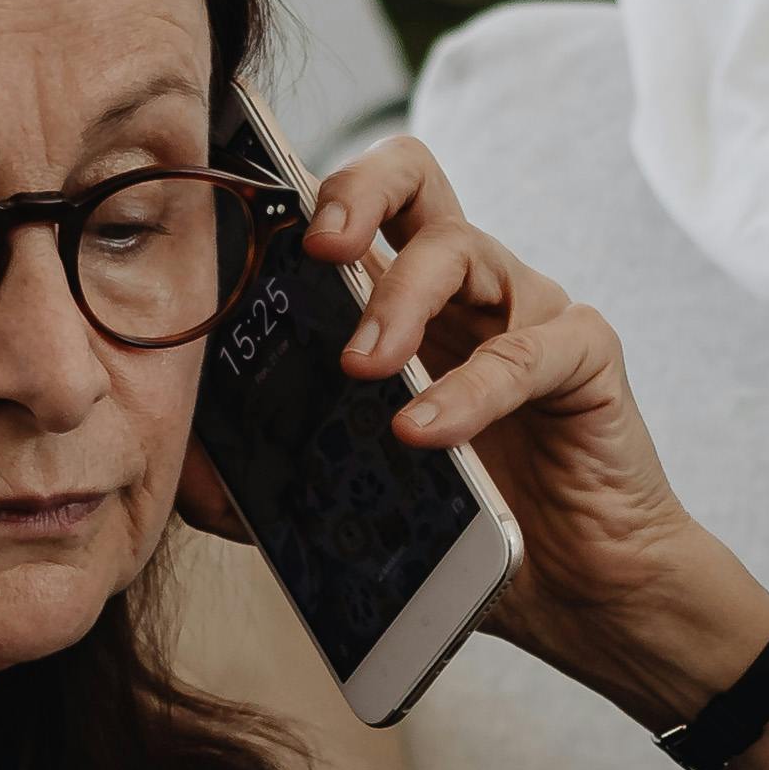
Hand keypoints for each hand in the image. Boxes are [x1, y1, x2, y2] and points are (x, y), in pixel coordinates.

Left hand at [193, 140, 768, 731]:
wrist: (575, 593)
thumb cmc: (466, 531)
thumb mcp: (348, 499)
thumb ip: (271, 475)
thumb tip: (184, 466)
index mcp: (400, 305)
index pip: (350, 209)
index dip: (300, 202)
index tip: (249, 239)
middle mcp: (464, 289)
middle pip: (413, 176)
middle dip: (355, 193)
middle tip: (318, 250)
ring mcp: (526, 313)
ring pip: (462, 246)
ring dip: (400, 301)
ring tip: (361, 368)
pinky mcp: (584, 353)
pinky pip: (527, 348)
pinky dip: (470, 389)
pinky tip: (426, 430)